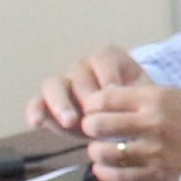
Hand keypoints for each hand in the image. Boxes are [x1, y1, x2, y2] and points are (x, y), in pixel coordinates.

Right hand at [29, 44, 145, 136]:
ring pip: (53, 84)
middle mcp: (83, 68)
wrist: (125, 121)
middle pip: (78, 72)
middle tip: (92, 111)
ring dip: (59, 103)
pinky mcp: (49, 104)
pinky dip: (35, 111)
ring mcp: (64, 85)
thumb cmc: (137, 106)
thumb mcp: (144, 97)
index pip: (103, 58)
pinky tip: (36, 123)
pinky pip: (37, 103)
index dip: (107, 74)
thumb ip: (137, 94)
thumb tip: (124, 94)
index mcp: (108, 61)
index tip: (114, 91)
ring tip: (70, 121)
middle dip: (85, 92)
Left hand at [78, 80, 180, 180]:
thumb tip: (106, 101)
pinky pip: (118, 176)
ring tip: (101, 150)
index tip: (93, 109)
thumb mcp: (175, 96)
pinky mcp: (156, 176)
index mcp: (156, 98)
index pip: (105, 98)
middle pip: (97, 124)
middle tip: (94, 131)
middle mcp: (151, 124)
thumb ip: (142, 99)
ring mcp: (153, 152)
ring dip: (96, 151)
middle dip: (91, 127)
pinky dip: (105, 172)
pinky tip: (106, 168)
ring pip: (103, 152)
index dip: (92, 104)